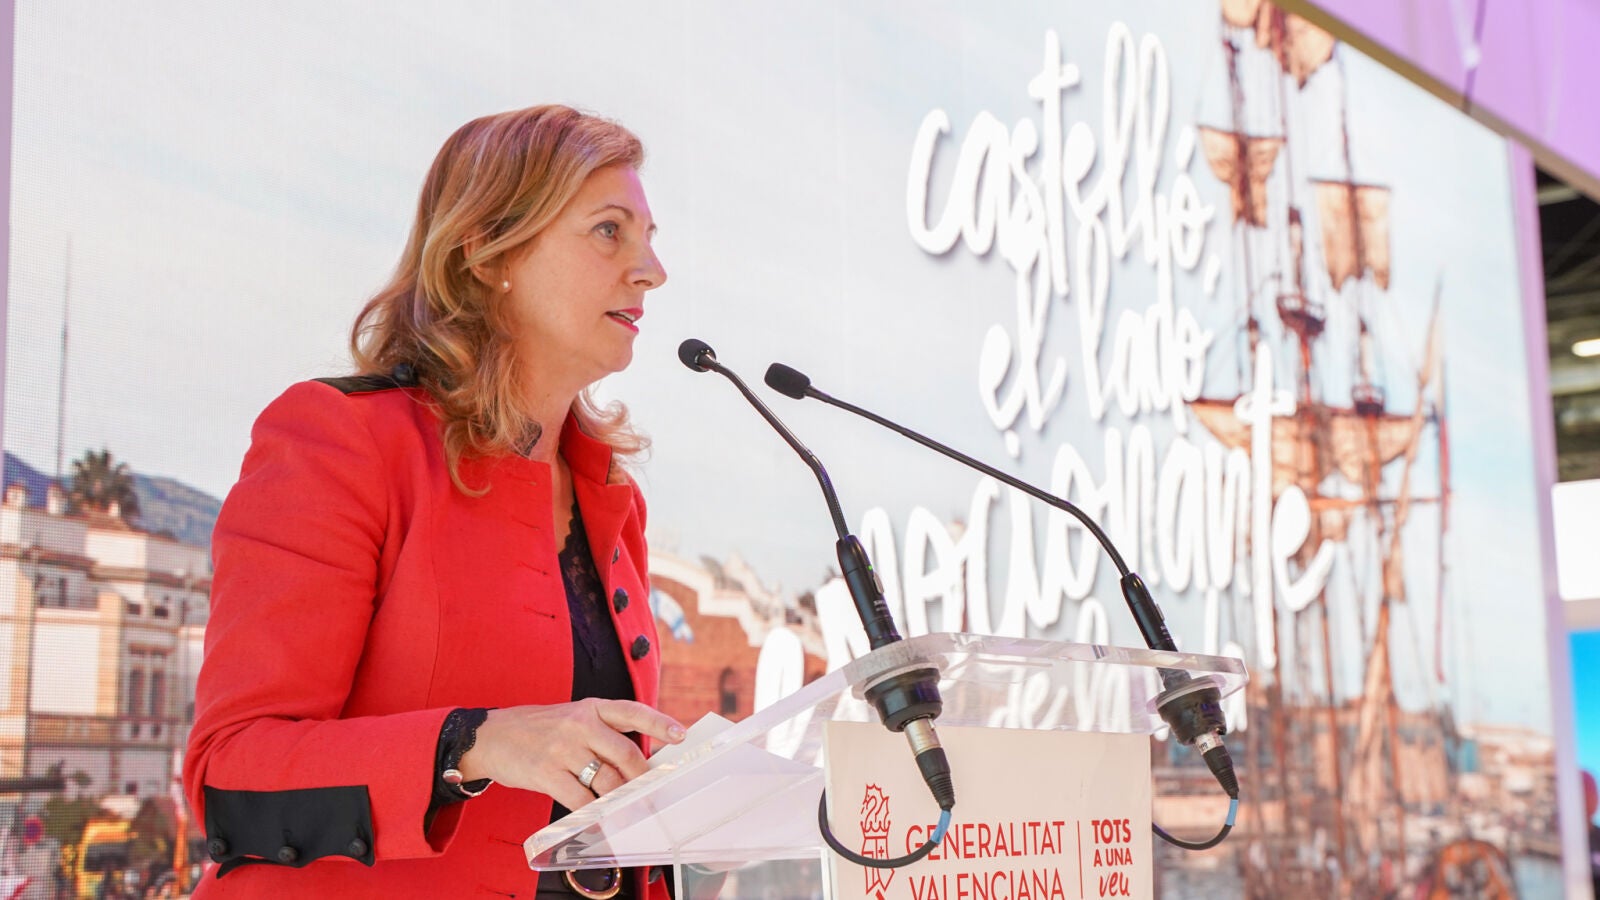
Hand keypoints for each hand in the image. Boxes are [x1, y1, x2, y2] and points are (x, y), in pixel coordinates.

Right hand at [456, 698, 684, 810]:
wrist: (491, 737)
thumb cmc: (540, 729)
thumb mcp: (573, 718)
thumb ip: (603, 734)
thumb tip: (638, 762)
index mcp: (591, 708)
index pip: (632, 711)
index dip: (659, 723)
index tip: (680, 735)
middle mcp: (580, 725)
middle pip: (625, 754)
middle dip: (643, 778)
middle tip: (652, 792)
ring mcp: (563, 749)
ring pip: (607, 780)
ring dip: (621, 799)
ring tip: (628, 809)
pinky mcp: (547, 773)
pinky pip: (581, 799)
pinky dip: (594, 812)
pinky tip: (598, 817)